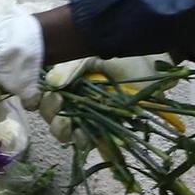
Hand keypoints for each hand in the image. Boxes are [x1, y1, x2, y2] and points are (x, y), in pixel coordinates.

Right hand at [36, 55, 168, 147]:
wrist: (155, 66)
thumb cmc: (125, 55)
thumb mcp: (94, 54)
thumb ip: (71, 67)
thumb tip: (51, 83)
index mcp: (68, 79)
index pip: (43, 93)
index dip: (38, 98)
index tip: (42, 94)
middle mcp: (74, 97)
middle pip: (50, 113)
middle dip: (49, 112)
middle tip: (58, 104)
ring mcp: (89, 114)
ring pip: (65, 130)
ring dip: (60, 129)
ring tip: (66, 124)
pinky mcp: (106, 128)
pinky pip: (87, 140)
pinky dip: (81, 141)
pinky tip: (80, 136)